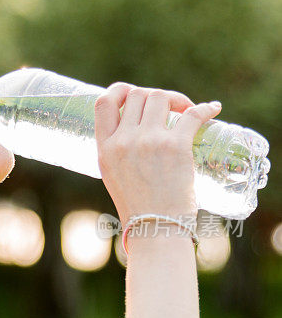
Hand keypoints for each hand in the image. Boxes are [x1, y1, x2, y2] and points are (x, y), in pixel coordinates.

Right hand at [93, 82, 221, 228]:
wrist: (155, 228)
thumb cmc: (137, 206)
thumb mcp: (113, 175)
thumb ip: (118, 150)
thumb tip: (136, 128)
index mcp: (105, 148)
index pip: (104, 102)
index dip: (120, 90)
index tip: (133, 93)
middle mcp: (124, 141)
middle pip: (138, 95)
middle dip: (155, 96)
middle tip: (169, 109)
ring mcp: (149, 142)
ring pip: (160, 97)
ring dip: (176, 99)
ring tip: (186, 111)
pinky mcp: (175, 146)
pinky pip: (192, 114)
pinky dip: (205, 108)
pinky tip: (213, 109)